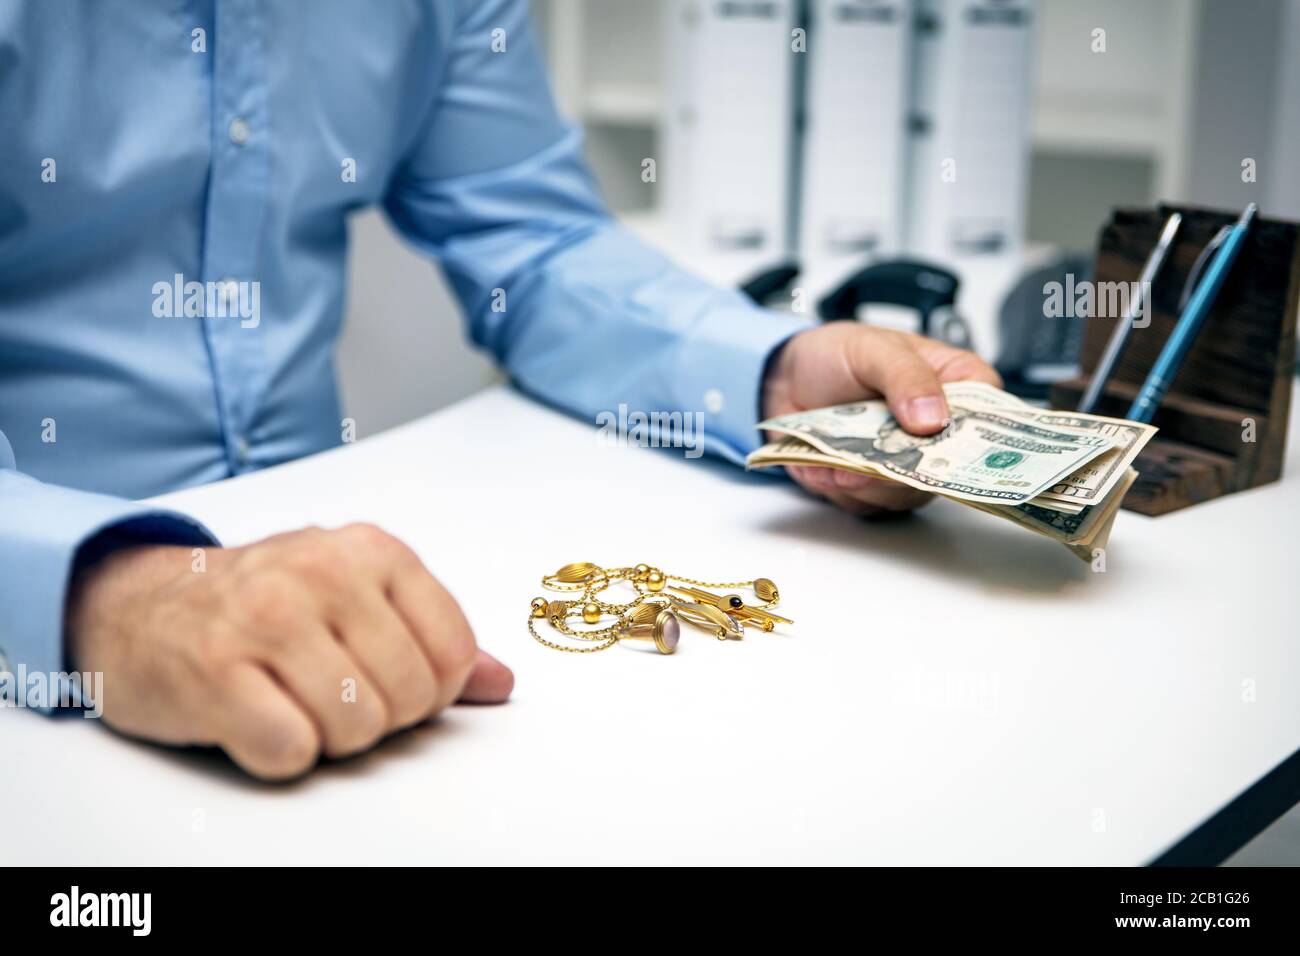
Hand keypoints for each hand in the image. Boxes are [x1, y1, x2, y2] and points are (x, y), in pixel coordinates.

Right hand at [67, 523, 512, 780]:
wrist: (137, 605)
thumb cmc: (257, 603)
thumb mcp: (352, 597)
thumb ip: (429, 636)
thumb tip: (499, 681)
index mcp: (371, 551)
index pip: (453, 652)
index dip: (432, 691)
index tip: (391, 682)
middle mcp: (323, 573)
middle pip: (409, 697)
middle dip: (378, 717)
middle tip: (331, 694)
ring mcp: (267, 618)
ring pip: (357, 728)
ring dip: (328, 738)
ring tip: (293, 702)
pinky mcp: (214, 670)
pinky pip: (291, 750)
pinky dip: (278, 753)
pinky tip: (256, 718)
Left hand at [762, 321, 1000, 516]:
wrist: (786, 379)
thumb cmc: (837, 355)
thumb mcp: (874, 349)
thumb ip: (906, 376)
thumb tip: (932, 417)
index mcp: (956, 388)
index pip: (993, 418)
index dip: (980, 438)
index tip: (950, 445)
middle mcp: (937, 434)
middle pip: (949, 470)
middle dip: (907, 469)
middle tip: (875, 460)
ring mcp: (906, 465)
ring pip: (905, 496)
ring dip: (866, 481)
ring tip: (836, 458)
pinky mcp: (871, 487)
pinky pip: (865, 503)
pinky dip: (838, 486)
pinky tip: (819, 464)